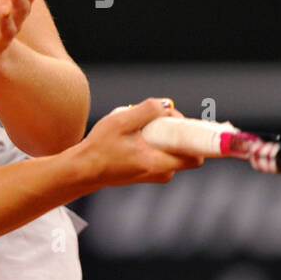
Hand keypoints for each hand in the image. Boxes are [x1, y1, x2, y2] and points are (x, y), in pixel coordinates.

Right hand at [76, 98, 205, 186]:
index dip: (194, 134)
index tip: (180, 120)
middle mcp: (163, 173)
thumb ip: (147, 111)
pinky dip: (155, 139)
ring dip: (162, 132)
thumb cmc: (100, 147)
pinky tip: (135, 135)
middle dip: (175, 128)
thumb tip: (167, 106)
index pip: (196, 155)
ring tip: (138, 127)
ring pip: (174, 147)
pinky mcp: (151, 171)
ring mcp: (157, 173)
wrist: (84, 169)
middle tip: (153, 117)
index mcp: (158, 164)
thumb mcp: (121, 122)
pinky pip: (164, 150)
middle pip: (186, 147)